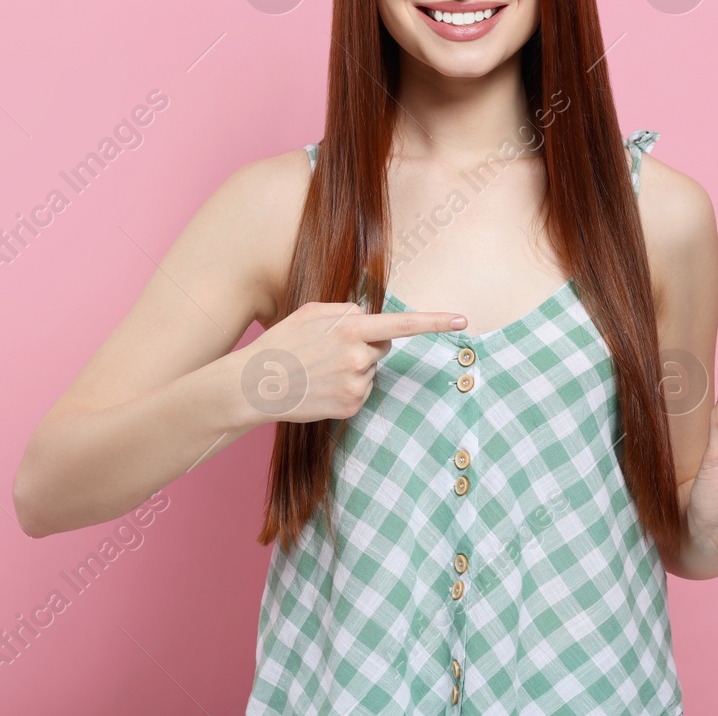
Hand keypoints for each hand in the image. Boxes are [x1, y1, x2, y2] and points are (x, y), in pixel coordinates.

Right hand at [234, 301, 465, 424]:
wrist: (254, 386)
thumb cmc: (281, 343)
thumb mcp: (310, 312)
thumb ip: (345, 309)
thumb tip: (369, 317)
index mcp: (350, 328)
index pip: (402, 324)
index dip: (435, 321)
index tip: (463, 320)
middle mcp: (358, 356)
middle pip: (382, 345)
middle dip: (365, 344)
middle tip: (327, 349)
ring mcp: (356, 384)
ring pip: (370, 369)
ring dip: (352, 367)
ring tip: (318, 369)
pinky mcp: (352, 407)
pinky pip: (362, 390)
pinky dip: (346, 388)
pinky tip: (321, 386)